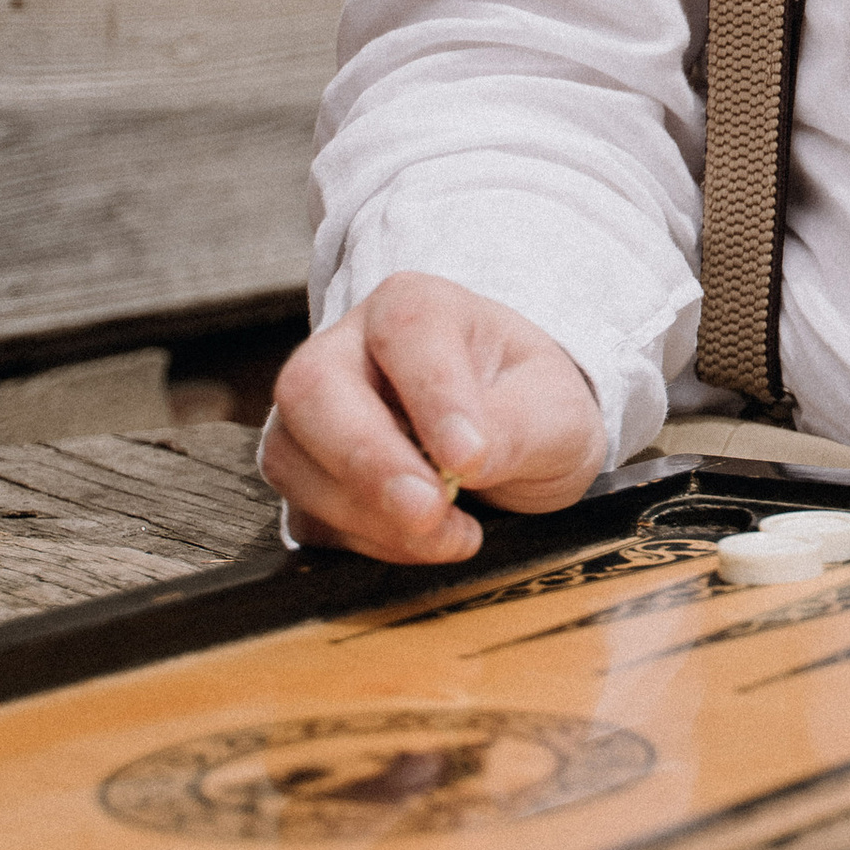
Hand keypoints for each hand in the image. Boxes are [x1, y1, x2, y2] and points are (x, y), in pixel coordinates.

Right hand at [262, 273, 606, 564]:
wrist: (516, 439)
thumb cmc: (532, 405)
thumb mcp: (556, 411)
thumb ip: (517, 428)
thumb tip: (462, 464)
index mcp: (417, 306)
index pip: (405, 331)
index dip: (431, 395)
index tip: (468, 458)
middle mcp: (350, 348)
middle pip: (312, 387)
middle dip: (367, 460)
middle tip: (427, 511)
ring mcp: (315, 413)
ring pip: (292, 458)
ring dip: (367, 515)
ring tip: (449, 535)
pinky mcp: (307, 476)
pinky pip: (306, 513)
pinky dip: (362, 542)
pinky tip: (422, 543)